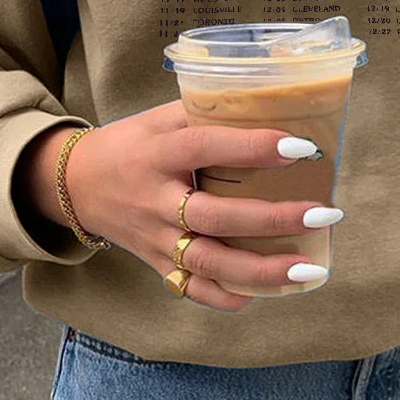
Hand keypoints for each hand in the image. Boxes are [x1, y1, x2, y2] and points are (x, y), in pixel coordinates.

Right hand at [19, 100, 331, 311]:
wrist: (76, 184)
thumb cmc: (130, 143)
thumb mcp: (159, 117)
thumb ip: (205, 111)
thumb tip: (267, 103)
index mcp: (158, 151)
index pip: (207, 146)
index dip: (253, 147)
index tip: (302, 146)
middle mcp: (156, 198)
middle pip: (216, 215)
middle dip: (273, 218)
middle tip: (323, 213)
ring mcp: (154, 237)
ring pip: (208, 261)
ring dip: (261, 270)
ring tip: (309, 270)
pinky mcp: (153, 262)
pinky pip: (190, 288)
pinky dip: (226, 296)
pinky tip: (263, 293)